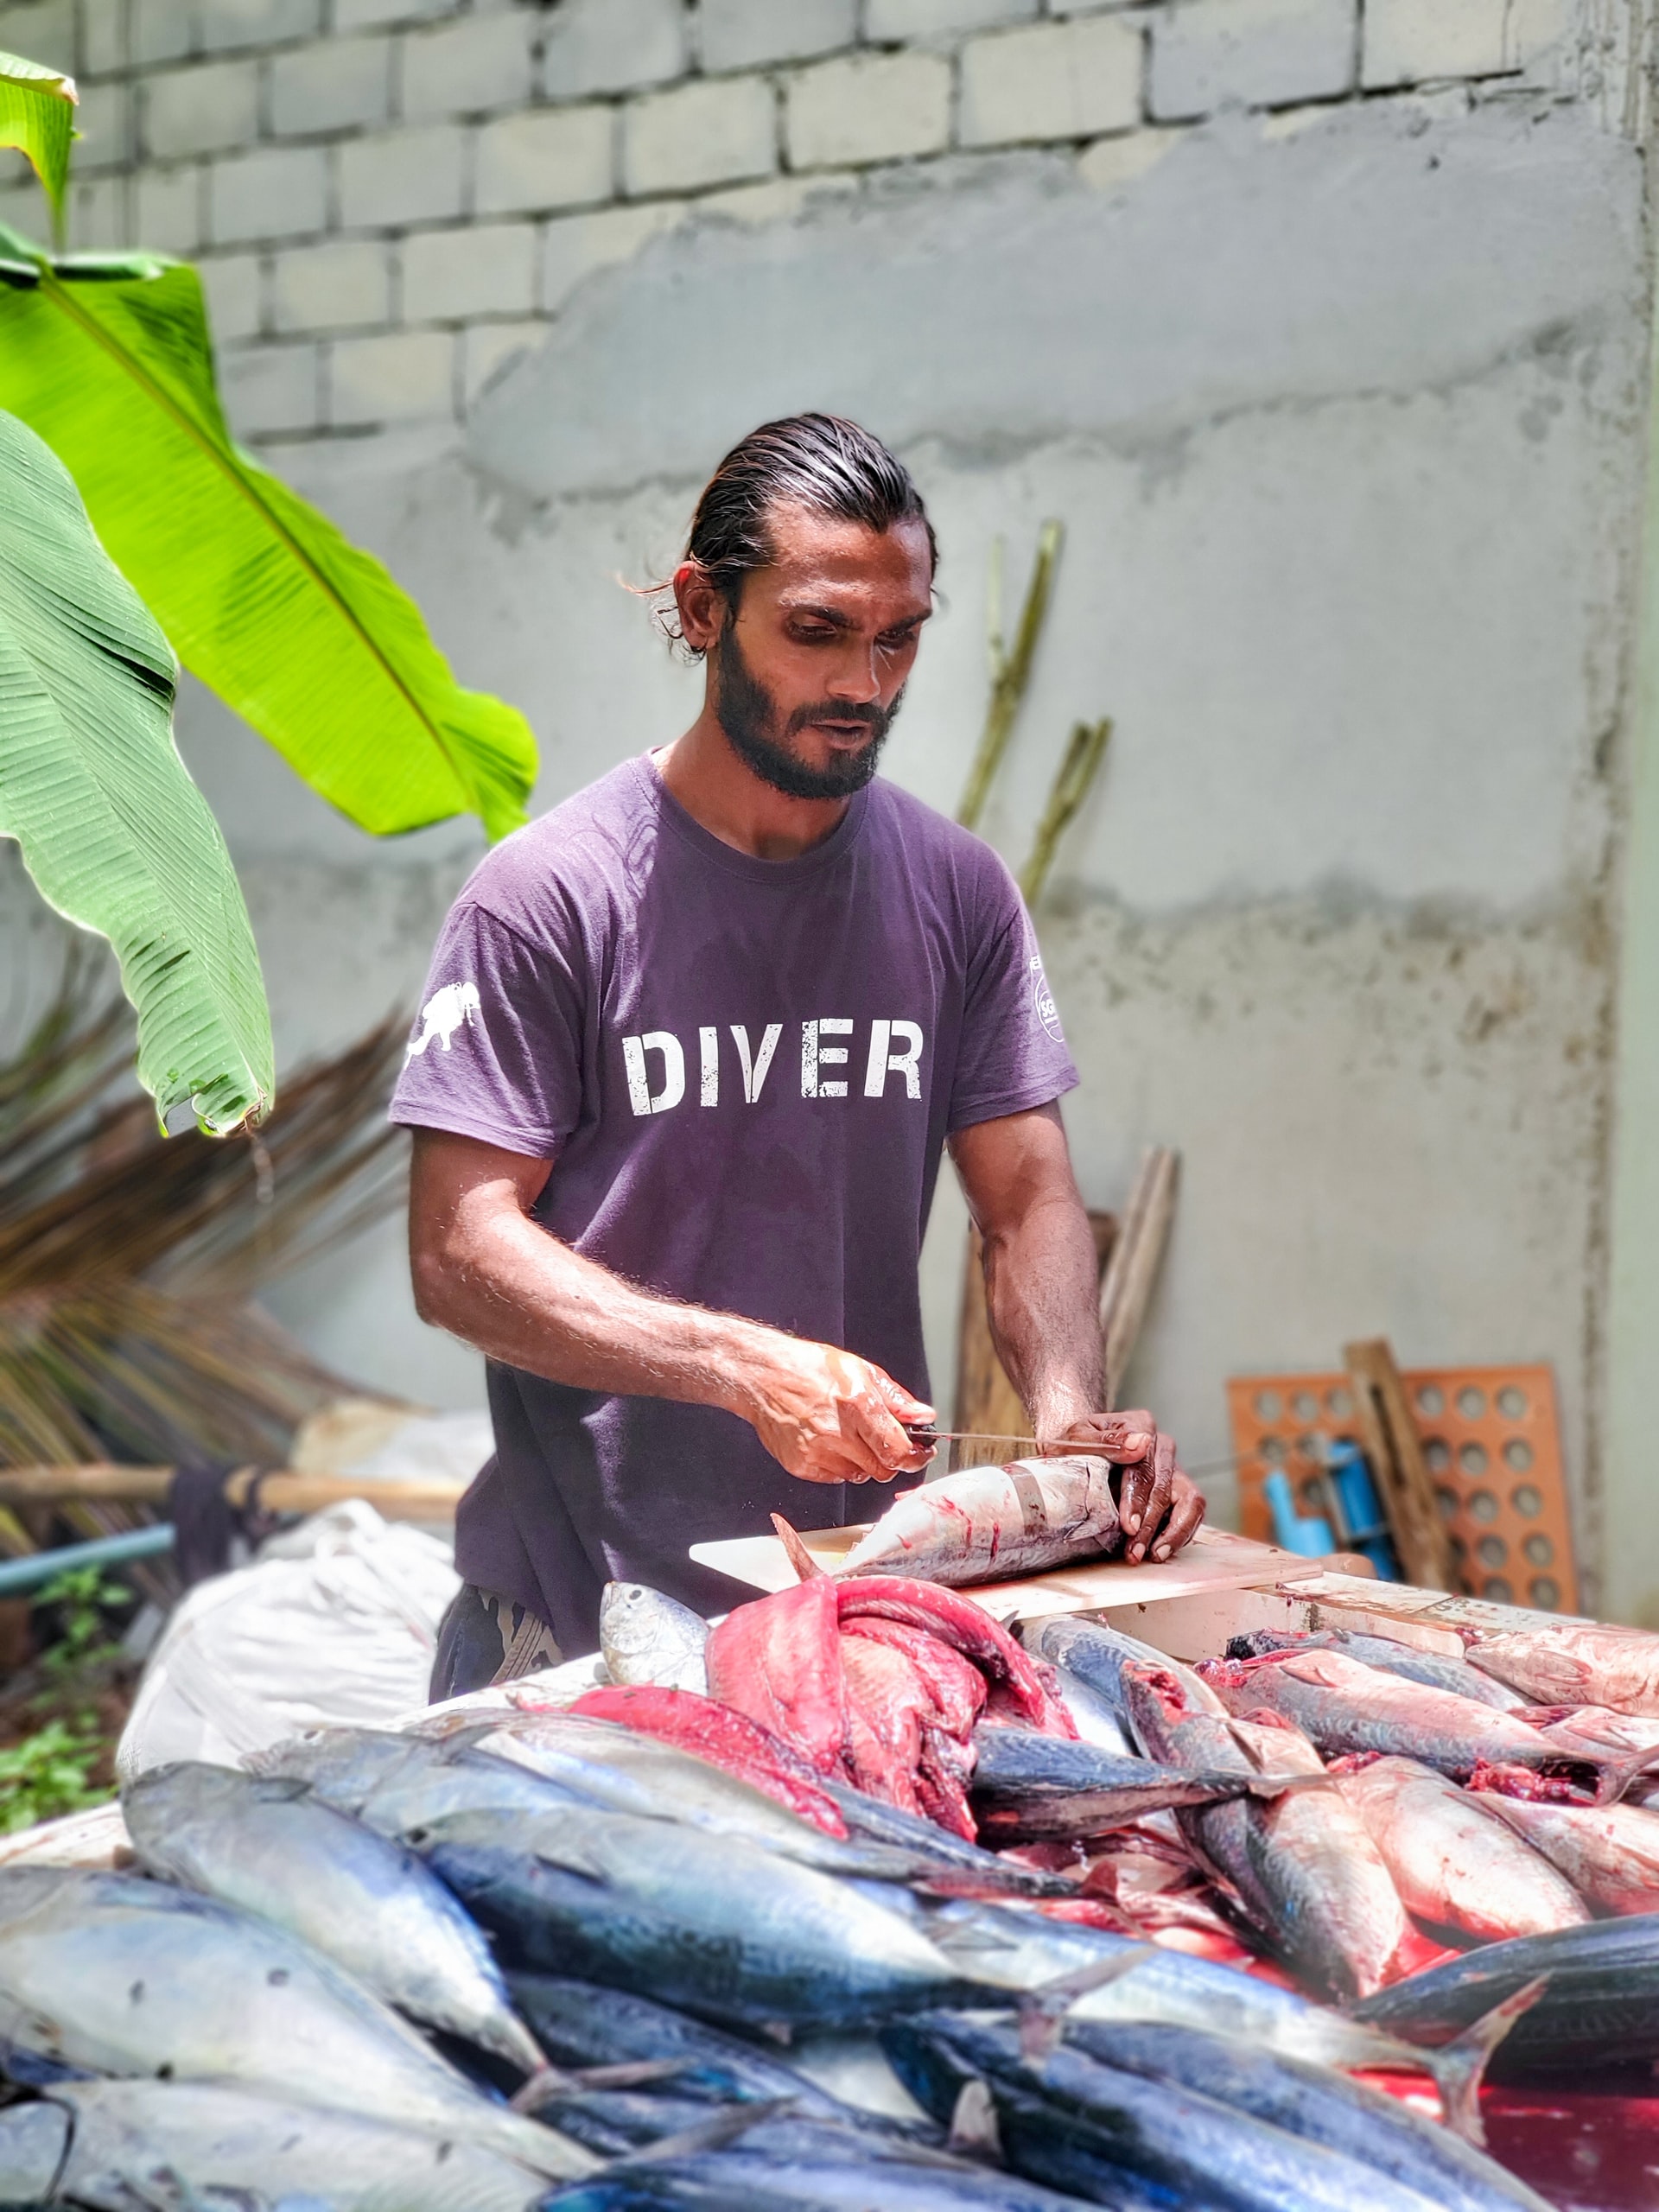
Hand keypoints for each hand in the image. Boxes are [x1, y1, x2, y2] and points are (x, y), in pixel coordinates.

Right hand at [738, 1337, 934, 1485]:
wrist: (762, 1376)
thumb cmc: (808, 1367)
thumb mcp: (860, 1370)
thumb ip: (895, 1399)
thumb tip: (923, 1416)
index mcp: (857, 1405)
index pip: (898, 1450)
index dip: (916, 1457)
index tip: (921, 1454)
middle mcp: (837, 1432)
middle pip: (883, 1469)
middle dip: (891, 1460)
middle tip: (884, 1443)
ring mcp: (817, 1452)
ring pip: (860, 1476)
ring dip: (864, 1463)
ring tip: (851, 1437)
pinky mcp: (801, 1465)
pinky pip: (835, 1478)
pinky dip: (839, 1466)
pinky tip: (831, 1443)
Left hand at [1038, 1409, 1205, 1562]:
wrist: (1077, 1455)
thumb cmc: (1074, 1447)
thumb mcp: (1077, 1437)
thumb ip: (1106, 1440)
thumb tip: (1142, 1443)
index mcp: (1140, 1424)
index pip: (1144, 1465)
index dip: (1137, 1498)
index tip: (1128, 1525)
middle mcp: (1162, 1446)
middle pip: (1166, 1488)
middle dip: (1151, 1524)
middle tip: (1134, 1550)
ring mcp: (1173, 1468)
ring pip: (1191, 1501)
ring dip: (1173, 1533)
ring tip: (1152, 1556)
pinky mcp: (1178, 1490)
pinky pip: (1192, 1513)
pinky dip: (1178, 1535)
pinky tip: (1158, 1551)